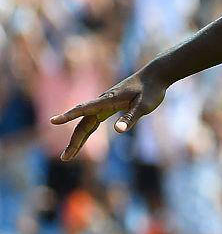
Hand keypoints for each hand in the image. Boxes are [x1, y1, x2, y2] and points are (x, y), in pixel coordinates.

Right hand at [49, 67, 169, 160]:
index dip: (69, 116)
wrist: (155, 75)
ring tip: (69, 155)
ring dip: (77, 139)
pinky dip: (86, 132)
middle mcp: (103, 102)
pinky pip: (93, 121)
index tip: (53, 121)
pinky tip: (81, 140)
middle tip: (65, 158)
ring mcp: (105, 104)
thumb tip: (118, 131)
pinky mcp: (110, 107)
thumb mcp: (144, 105)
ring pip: (86, 123)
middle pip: (83, 123)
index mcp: (108, 100)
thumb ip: (130, 117)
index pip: (84, 109)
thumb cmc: (151, 90)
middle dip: (73, 141)